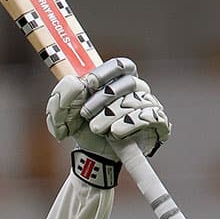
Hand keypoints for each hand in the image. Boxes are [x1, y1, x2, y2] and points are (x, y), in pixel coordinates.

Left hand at [46, 57, 170, 160]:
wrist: (91, 154)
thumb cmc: (81, 126)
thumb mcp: (62, 113)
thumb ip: (61, 96)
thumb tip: (76, 82)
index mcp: (116, 80)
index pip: (121, 65)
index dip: (106, 71)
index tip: (90, 83)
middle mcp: (136, 90)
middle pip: (128, 82)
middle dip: (103, 98)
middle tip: (86, 114)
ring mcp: (148, 105)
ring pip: (136, 100)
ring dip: (111, 115)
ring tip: (96, 128)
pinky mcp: (158, 123)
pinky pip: (150, 116)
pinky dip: (130, 124)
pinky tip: (115, 132)